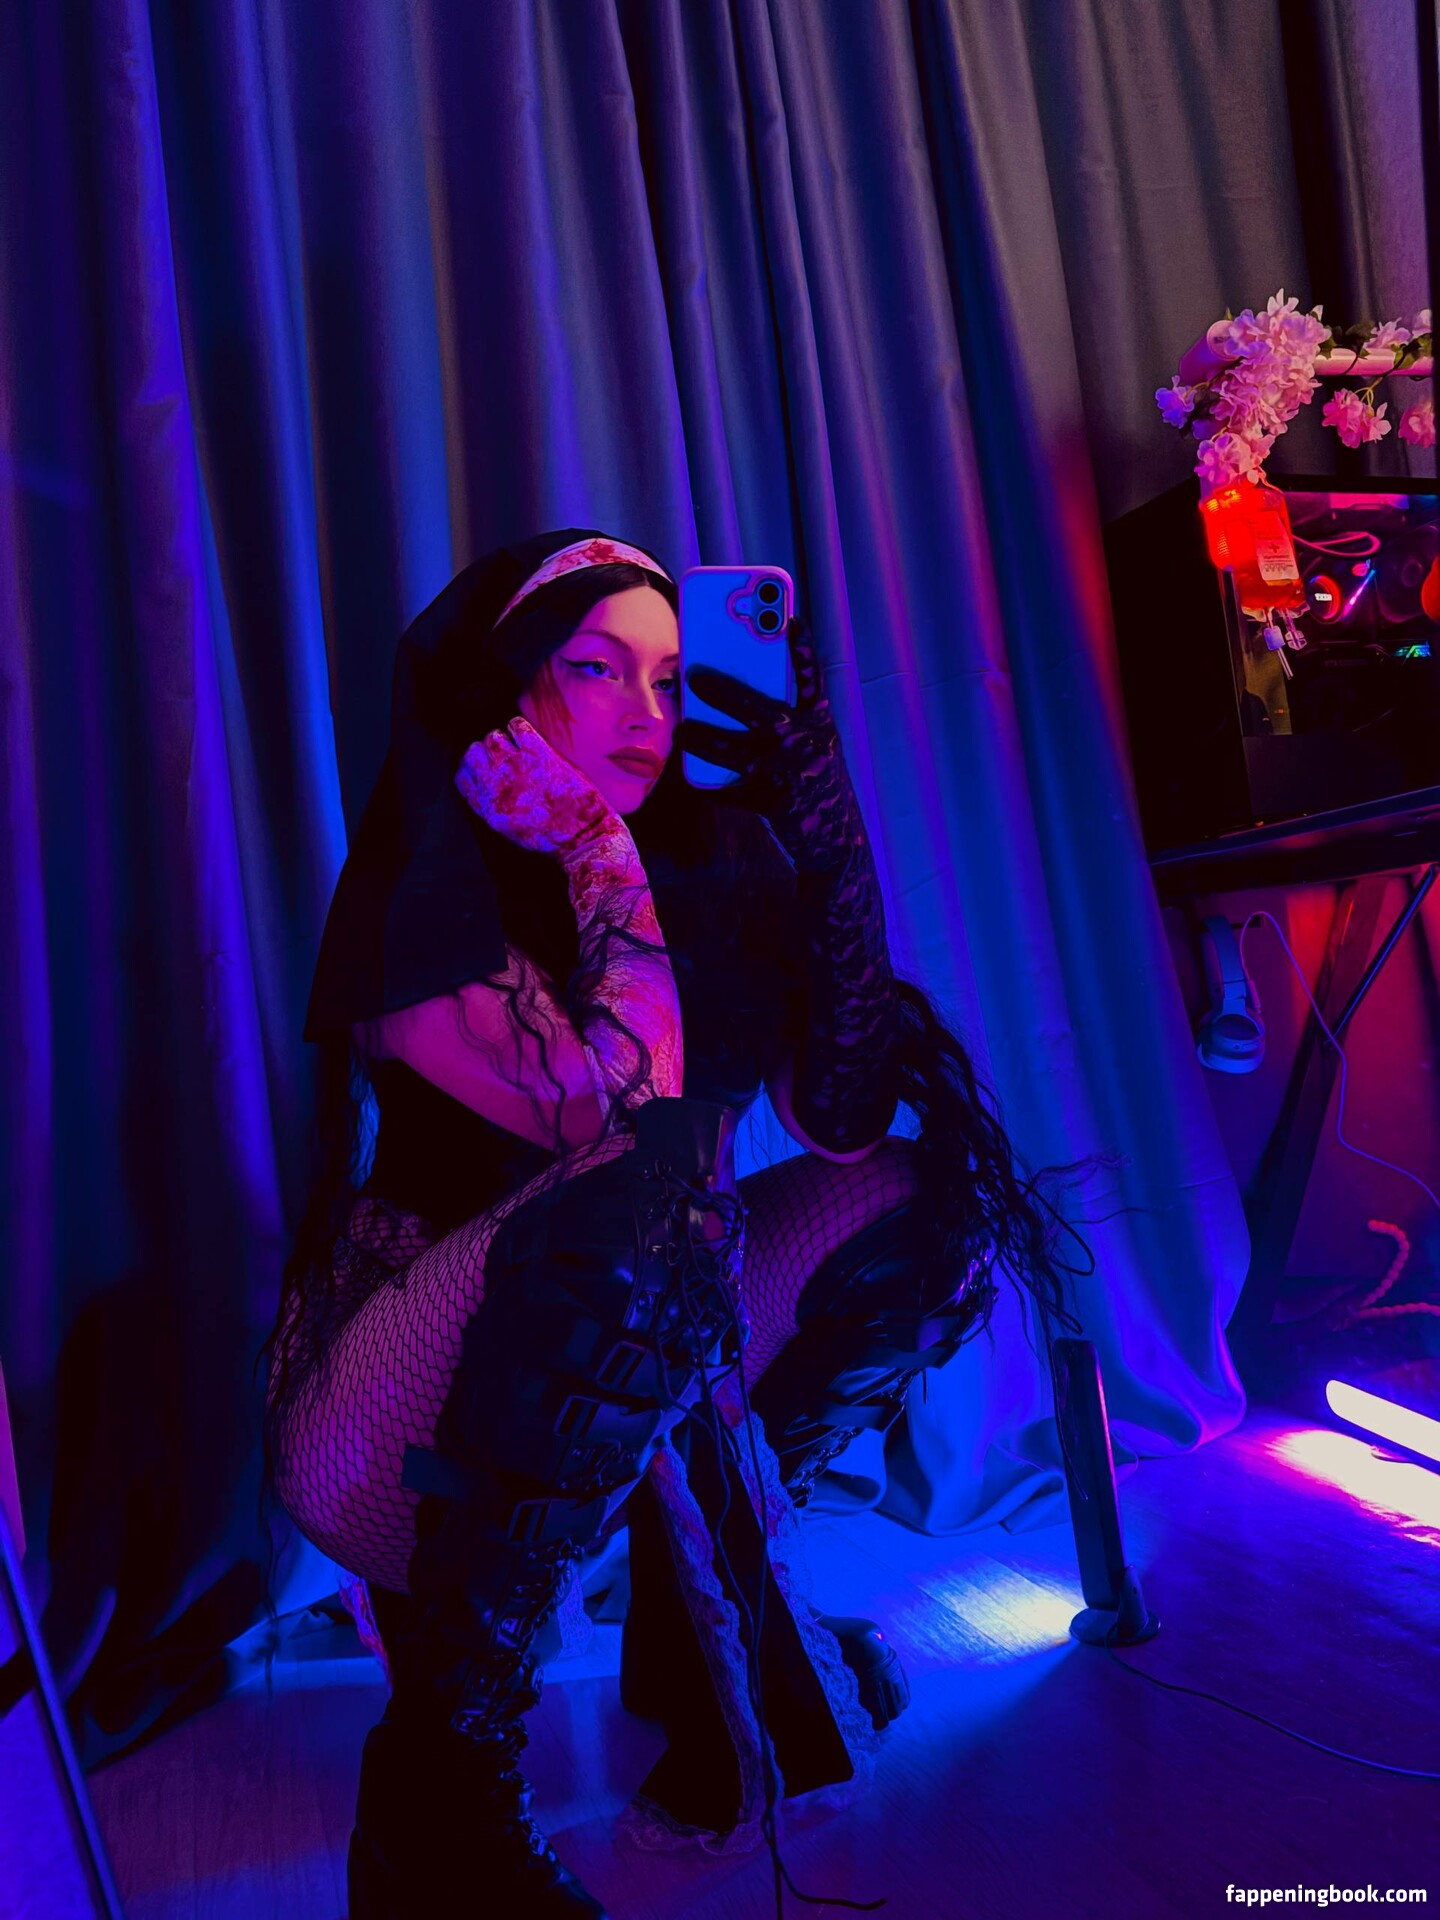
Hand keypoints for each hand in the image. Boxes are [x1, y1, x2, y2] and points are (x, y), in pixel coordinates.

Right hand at [455, 716, 629, 866]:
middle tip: (502, 756)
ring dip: (502, 738)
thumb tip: (485, 786)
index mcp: (487, 807)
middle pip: (473, 752)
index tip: (481, 767)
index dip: (470, 768)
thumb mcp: (509, 830)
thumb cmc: (549, 837)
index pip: (462, 776)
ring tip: (516, 747)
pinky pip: (516, 725)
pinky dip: (518, 726)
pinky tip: (526, 736)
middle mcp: (495, 784)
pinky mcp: (537, 753)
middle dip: (485, 751)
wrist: (581, 837)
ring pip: (492, 737)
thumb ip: (492, 807)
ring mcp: (515, 766)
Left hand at [673, 618, 863, 873]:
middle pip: (757, 707)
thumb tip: (740, 706)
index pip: (812, 679)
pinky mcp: (770, 799)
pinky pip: (729, 788)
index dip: (802, 649)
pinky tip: (692, 779)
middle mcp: (805, 742)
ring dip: (701, 738)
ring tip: (681, 731)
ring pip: (732, 748)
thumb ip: (794, 724)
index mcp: (819, 725)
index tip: (789, 619)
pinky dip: (710, 785)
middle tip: (694, 676)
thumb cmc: (820, 790)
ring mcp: (787, 771)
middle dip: (722, 690)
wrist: (836, 842)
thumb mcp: (818, 750)